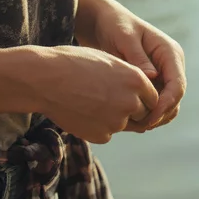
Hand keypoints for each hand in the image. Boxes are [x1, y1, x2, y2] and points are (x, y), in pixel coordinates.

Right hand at [34, 45, 159, 143]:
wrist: (45, 79)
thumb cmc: (73, 63)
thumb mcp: (107, 62)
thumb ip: (128, 78)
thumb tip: (140, 94)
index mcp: (136, 80)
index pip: (153, 98)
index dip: (141, 97)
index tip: (127, 93)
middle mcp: (131, 102)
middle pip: (142, 114)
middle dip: (131, 110)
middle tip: (107, 99)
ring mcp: (117, 122)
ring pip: (123, 124)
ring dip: (112, 117)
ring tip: (89, 101)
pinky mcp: (102, 135)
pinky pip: (106, 133)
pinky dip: (97, 126)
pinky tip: (80, 111)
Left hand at [91, 0, 185, 131]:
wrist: (104, 23)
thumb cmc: (114, 25)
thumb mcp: (124, 37)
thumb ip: (138, 57)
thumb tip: (154, 77)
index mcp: (170, 53)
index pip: (178, 85)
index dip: (166, 105)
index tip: (149, 118)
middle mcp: (171, 66)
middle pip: (175, 100)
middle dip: (160, 115)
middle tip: (137, 126)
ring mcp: (163, 75)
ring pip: (167, 106)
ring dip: (153, 117)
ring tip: (131, 124)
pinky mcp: (153, 83)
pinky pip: (155, 104)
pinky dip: (146, 114)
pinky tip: (128, 118)